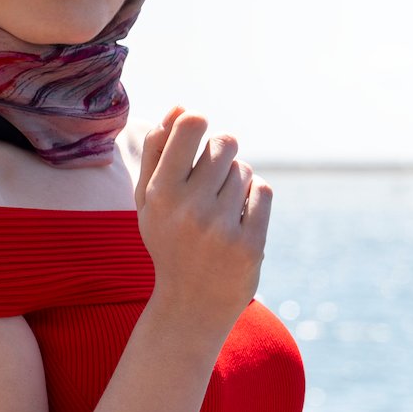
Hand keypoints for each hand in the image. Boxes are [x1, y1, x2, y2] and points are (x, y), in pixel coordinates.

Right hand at [134, 107, 273, 331]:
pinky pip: (263, 192)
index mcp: (158, 192)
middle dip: (222, 154)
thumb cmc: (168, 240)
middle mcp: (189, 208)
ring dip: (237, 181)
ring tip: (221, 208)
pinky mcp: (250, 244)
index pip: (191, 125)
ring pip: (245, 170)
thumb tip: (180, 108)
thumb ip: (157, 151)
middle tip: (211, 179)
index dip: (197, 123)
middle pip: (225, 143)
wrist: (191, 303)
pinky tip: (239, 219)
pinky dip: (254, 199)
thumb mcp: (149, 199)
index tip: (195, 134)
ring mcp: (221, 228)